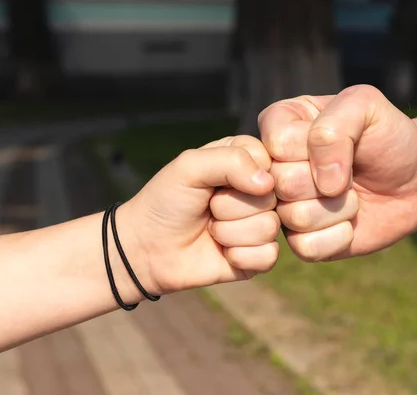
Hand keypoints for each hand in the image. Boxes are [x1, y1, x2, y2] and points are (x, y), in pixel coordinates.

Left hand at [117, 136, 279, 295]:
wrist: (146, 249)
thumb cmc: (166, 201)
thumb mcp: (190, 166)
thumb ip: (230, 161)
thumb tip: (268, 184)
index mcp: (247, 160)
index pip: (269, 161)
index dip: (241, 175)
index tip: (214, 182)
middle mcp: (259, 191)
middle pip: (269, 197)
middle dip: (229, 206)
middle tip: (208, 209)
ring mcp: (262, 223)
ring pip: (269, 227)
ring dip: (229, 232)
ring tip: (211, 230)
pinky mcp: (260, 255)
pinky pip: (268, 255)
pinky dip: (239, 256)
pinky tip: (222, 253)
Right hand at [260, 85, 416, 260]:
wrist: (415, 179)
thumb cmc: (388, 137)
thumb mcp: (366, 106)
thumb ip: (335, 125)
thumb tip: (323, 183)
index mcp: (280, 124)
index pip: (277, 143)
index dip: (315, 148)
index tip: (342, 140)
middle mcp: (274, 166)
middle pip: (283, 183)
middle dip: (330, 180)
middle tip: (349, 173)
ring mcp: (284, 204)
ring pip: (294, 217)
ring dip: (338, 208)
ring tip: (351, 194)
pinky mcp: (300, 239)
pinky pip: (306, 247)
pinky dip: (339, 236)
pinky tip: (350, 222)